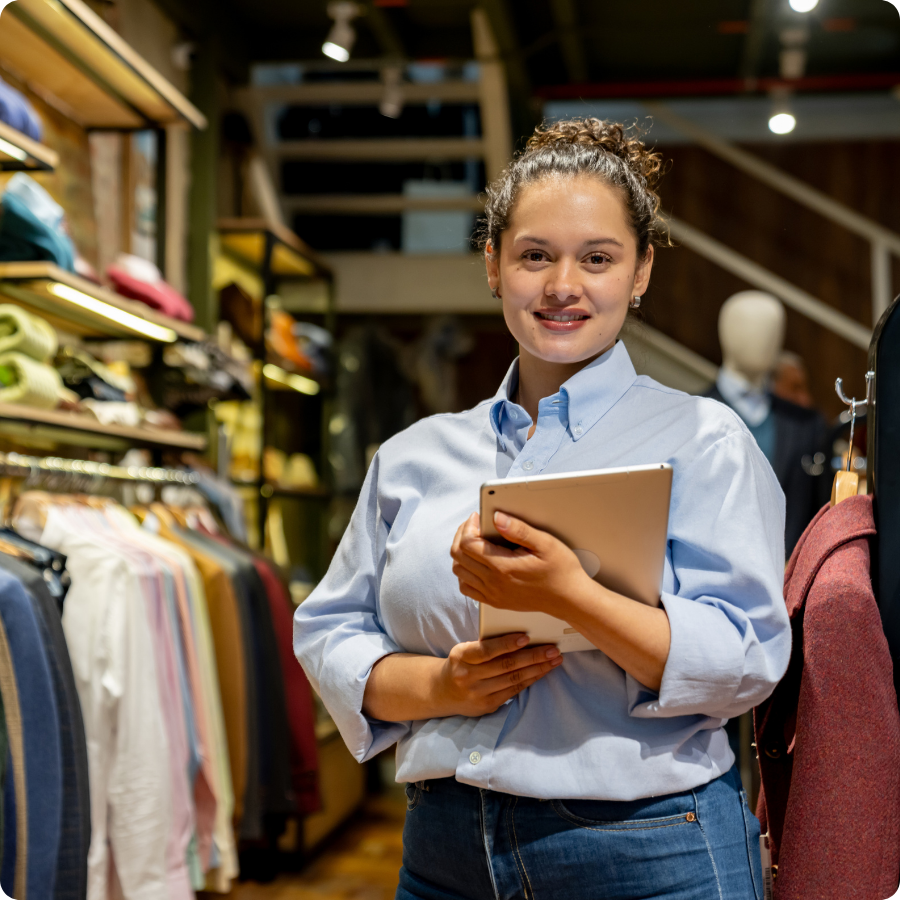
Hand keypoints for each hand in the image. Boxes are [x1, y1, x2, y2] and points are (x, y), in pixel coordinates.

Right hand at [438, 633, 562, 716]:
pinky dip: (530, 680)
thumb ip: (485, 645)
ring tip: (554, 660)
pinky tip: (542, 672)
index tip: (527, 637)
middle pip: (505, 666)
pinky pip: (514, 691)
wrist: (443, 691)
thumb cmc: (461, 663)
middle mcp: (468, 676)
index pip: (486, 650)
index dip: (507, 644)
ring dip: (537, 669)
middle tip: (553, 649)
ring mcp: (478, 693)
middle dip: (533, 656)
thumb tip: (520, 636)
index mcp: (461, 657)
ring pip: (513, 679)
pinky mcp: (487, 705)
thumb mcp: (464, 650)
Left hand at [450, 511, 593, 616]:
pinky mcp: (495, 601)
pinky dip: (465, 572)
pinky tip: (478, 563)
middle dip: (462, 535)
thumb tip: (497, 518)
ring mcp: (492, 594)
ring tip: (476, 541)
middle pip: (458, 556)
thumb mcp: (545, 543)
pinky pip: (466, 587)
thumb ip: (519, 530)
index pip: (468, 544)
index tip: (478, 517)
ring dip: (461, 553)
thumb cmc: (561, 570)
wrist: (570, 598)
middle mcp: (494, 583)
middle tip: (475, 525)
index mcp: (503, 567)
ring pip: (459, 571)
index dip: (468, 526)